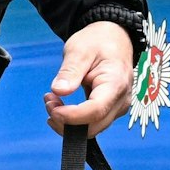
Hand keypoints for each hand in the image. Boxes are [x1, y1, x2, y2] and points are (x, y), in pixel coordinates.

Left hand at [44, 20, 134, 136]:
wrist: (114, 39)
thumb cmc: (99, 41)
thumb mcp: (79, 49)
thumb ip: (70, 71)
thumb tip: (59, 90)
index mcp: (115, 83)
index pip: (95, 110)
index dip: (71, 116)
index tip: (52, 109)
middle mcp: (120, 101)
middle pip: (93, 127)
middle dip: (66, 122)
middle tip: (49, 102)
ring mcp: (117, 108)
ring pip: (91, 129)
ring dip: (68, 123)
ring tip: (52, 101)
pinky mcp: (110, 111)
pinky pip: (91, 124)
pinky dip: (73, 121)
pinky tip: (61, 108)